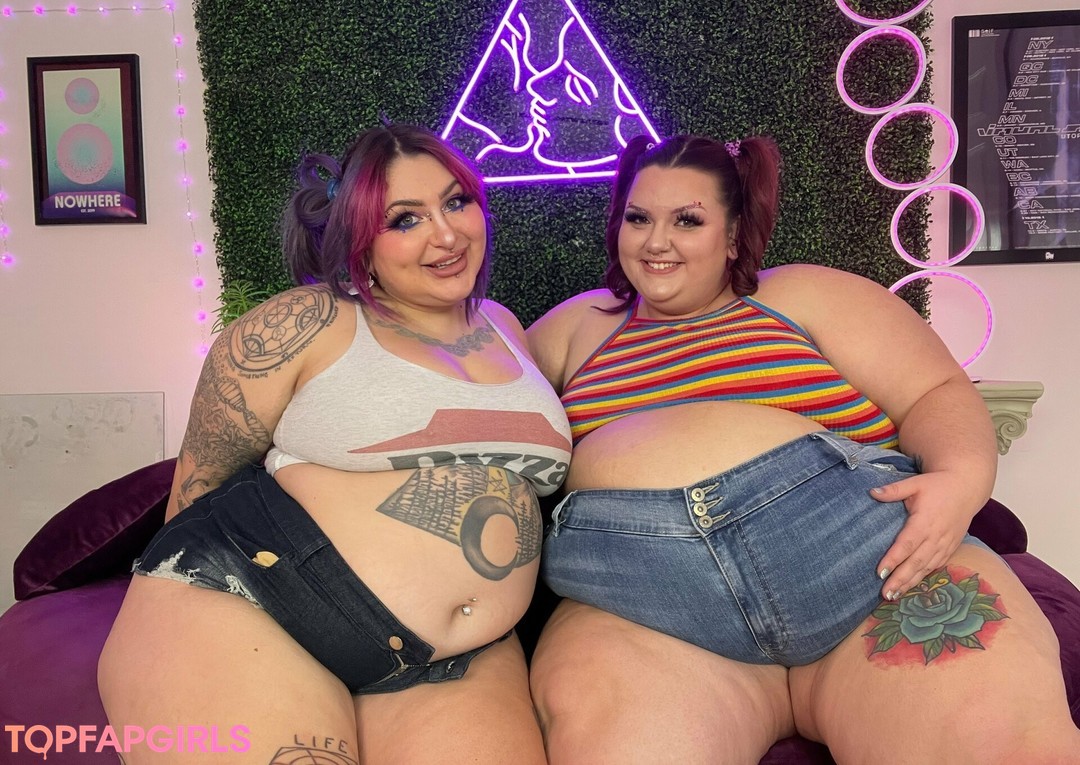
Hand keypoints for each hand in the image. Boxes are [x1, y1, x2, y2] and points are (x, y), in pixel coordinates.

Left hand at [869, 471, 982, 600]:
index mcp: (925, 521)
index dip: (894, 559)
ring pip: (926, 568)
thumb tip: (872, 492)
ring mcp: (945, 544)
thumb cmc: (938, 485)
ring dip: (910, 582)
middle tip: (885, 594)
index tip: (880, 572)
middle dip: (900, 579)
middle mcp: (936, 536)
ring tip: (894, 596)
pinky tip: (912, 587)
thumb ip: (894, 490)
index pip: (906, 544)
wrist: (966, 488)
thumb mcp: (915, 483)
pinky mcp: (951, 548)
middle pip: (916, 562)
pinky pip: (936, 566)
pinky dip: (924, 577)